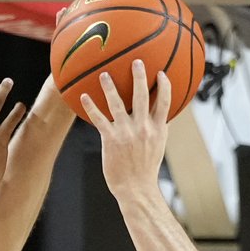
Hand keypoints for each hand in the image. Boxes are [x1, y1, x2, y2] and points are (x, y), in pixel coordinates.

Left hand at [80, 60, 169, 201]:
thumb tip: (156, 116)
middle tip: (136, 61)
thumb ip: (155, 129)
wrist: (136, 189)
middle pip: (143, 97)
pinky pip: (99, 119)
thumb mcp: (157, 147)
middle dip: (140, 77)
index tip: (162, 73)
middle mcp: (143, 128)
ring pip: (118, 104)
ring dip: (110, 87)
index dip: (164, 86)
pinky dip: (91, 107)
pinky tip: (84, 97)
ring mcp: (127, 133)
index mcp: (157, 129)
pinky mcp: (111, 139)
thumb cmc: (145, 169)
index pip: (165, 103)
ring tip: (104, 74)